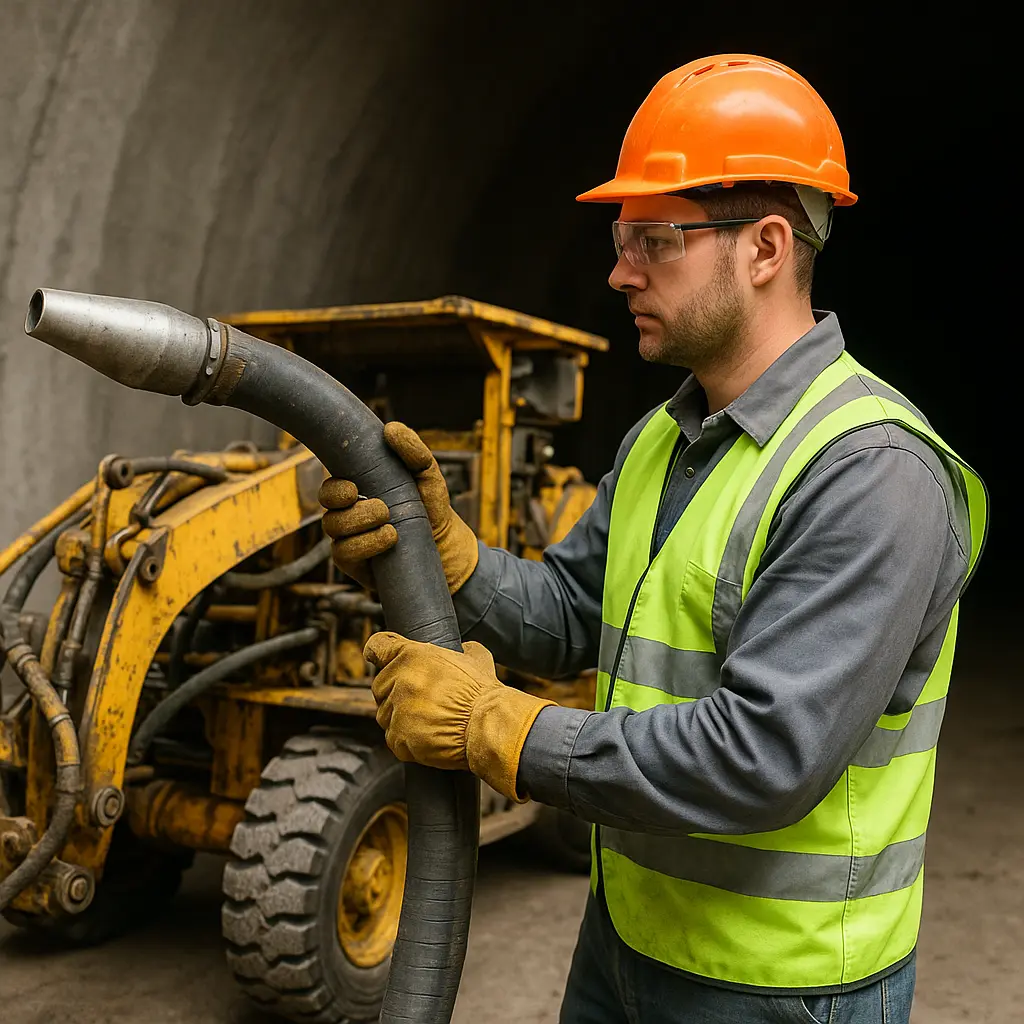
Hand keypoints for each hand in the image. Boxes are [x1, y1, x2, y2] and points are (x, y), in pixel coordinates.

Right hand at [319, 422, 478, 591]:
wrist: (445, 545)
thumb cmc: (430, 506)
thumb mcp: (427, 474)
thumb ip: (413, 451)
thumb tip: (391, 429)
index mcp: (358, 492)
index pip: (329, 489)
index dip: (334, 490)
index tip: (353, 490)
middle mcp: (348, 516)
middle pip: (327, 512)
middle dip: (350, 510)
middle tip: (382, 509)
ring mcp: (349, 540)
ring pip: (335, 532)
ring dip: (362, 527)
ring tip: (392, 526)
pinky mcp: (355, 563)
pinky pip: (344, 555)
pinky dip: (366, 546)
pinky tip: (389, 541)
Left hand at [364, 631, 554, 801]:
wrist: (487, 726)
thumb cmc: (482, 693)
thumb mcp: (476, 658)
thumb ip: (462, 650)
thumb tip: (463, 649)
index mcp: (411, 655)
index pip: (377, 646)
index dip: (377, 652)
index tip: (376, 657)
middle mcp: (398, 680)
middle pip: (380, 685)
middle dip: (395, 692)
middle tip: (420, 700)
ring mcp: (396, 711)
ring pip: (386, 714)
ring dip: (401, 717)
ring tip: (428, 721)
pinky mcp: (398, 738)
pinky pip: (394, 739)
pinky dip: (407, 740)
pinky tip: (428, 736)